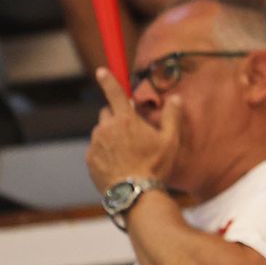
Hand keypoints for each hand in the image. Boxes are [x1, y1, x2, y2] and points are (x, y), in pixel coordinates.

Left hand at [87, 67, 180, 190]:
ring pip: (101, 132)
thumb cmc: (155, 166)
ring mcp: (95, 144)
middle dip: (117, 117)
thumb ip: (172, 116)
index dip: (108, 80)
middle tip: (132, 132)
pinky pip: (96, 150)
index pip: (114, 93)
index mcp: (125, 120)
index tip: (101, 71)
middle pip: (107, 113)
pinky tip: (119, 164)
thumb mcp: (170, 140)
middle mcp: (106, 128)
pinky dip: (105, 152)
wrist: (135, 193)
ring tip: (127, 153)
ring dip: (111, 136)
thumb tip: (175, 99)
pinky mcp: (89, 159)